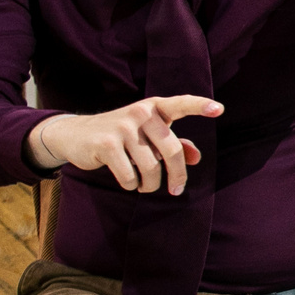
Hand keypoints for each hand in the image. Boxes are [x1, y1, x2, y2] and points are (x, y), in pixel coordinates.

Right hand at [32, 96, 223, 193]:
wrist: (76, 135)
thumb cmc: (122, 136)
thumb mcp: (148, 135)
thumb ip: (175, 144)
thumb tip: (196, 158)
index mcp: (155, 107)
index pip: (181, 104)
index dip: (200, 106)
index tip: (219, 109)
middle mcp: (141, 113)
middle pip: (172, 151)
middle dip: (177, 176)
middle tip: (175, 190)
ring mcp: (123, 127)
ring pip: (151, 168)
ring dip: (149, 184)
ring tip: (144, 185)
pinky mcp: (106, 144)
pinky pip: (130, 176)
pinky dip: (131, 185)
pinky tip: (127, 181)